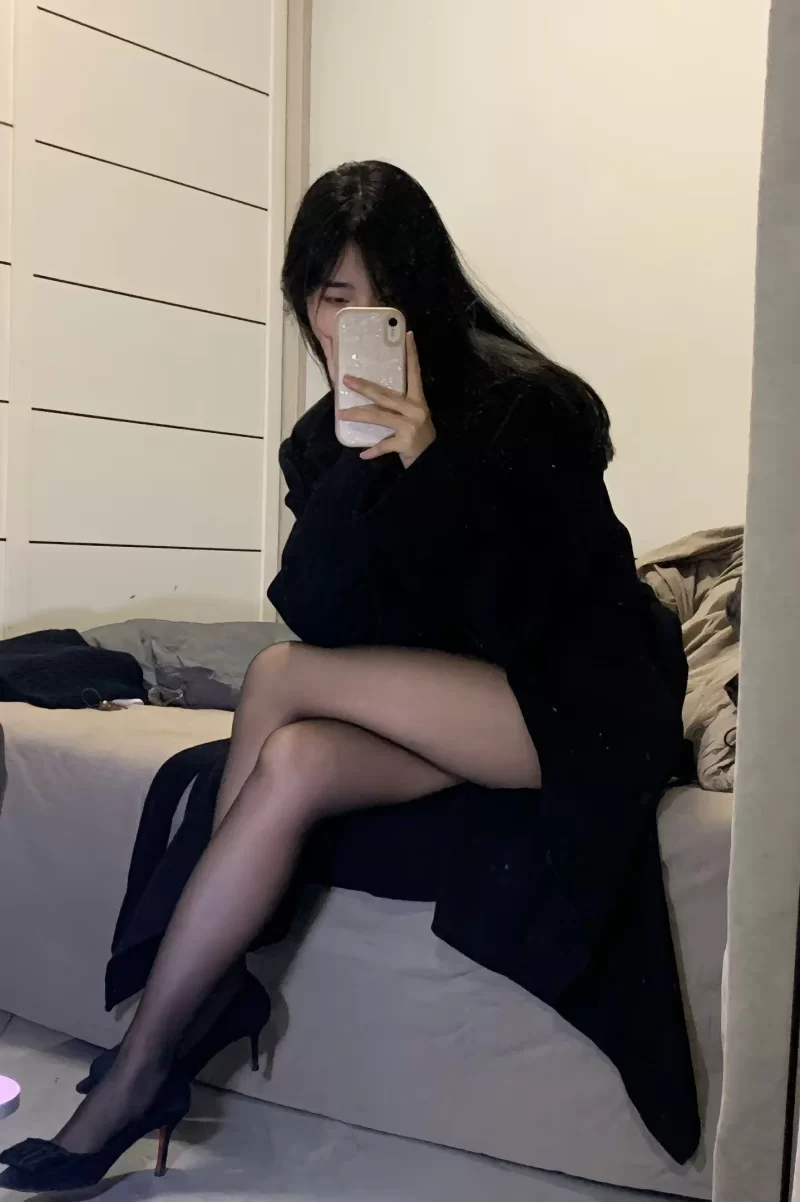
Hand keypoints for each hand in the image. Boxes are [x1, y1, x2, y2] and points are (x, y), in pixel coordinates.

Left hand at [339, 332, 435, 467]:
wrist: (433, 460)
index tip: (407, 335)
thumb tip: (372, 396)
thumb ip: (399, 406)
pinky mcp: (405, 443)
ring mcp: (410, 426)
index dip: (411, 354)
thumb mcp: (414, 416)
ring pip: (379, 416)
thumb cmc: (419, 436)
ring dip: (358, 415)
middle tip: (346, 380)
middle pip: (385, 395)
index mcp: (418, 400)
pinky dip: (373, 451)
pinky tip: (362, 454)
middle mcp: (415, 410)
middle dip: (364, 387)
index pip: (415, 372)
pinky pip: (384, 445)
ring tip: (341, 414)